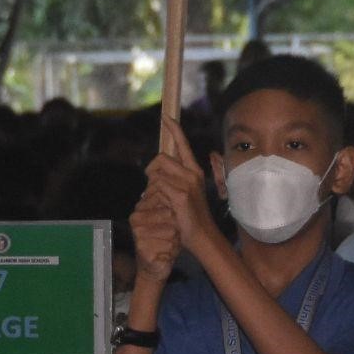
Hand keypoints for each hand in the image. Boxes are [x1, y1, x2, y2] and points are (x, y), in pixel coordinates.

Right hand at [128, 189, 179, 284]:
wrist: (154, 267)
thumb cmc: (163, 241)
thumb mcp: (167, 220)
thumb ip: (170, 204)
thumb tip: (178, 191)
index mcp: (140, 209)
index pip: (167, 203)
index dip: (175, 216)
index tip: (169, 225)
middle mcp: (136, 220)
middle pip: (171, 216)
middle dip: (176, 228)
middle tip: (168, 237)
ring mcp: (138, 235)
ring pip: (172, 231)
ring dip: (175, 240)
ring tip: (167, 245)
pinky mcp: (143, 250)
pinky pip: (169, 246)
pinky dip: (171, 251)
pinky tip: (164, 254)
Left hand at [144, 115, 220, 256]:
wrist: (202, 236)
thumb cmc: (190, 217)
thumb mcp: (184, 193)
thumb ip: (172, 180)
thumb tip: (154, 174)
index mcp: (195, 171)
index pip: (183, 145)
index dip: (175, 130)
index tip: (166, 117)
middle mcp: (193, 174)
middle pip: (162, 158)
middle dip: (151, 170)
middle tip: (152, 185)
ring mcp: (188, 184)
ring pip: (157, 174)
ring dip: (151, 188)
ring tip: (159, 201)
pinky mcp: (181, 195)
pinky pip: (158, 187)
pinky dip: (154, 196)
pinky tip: (162, 206)